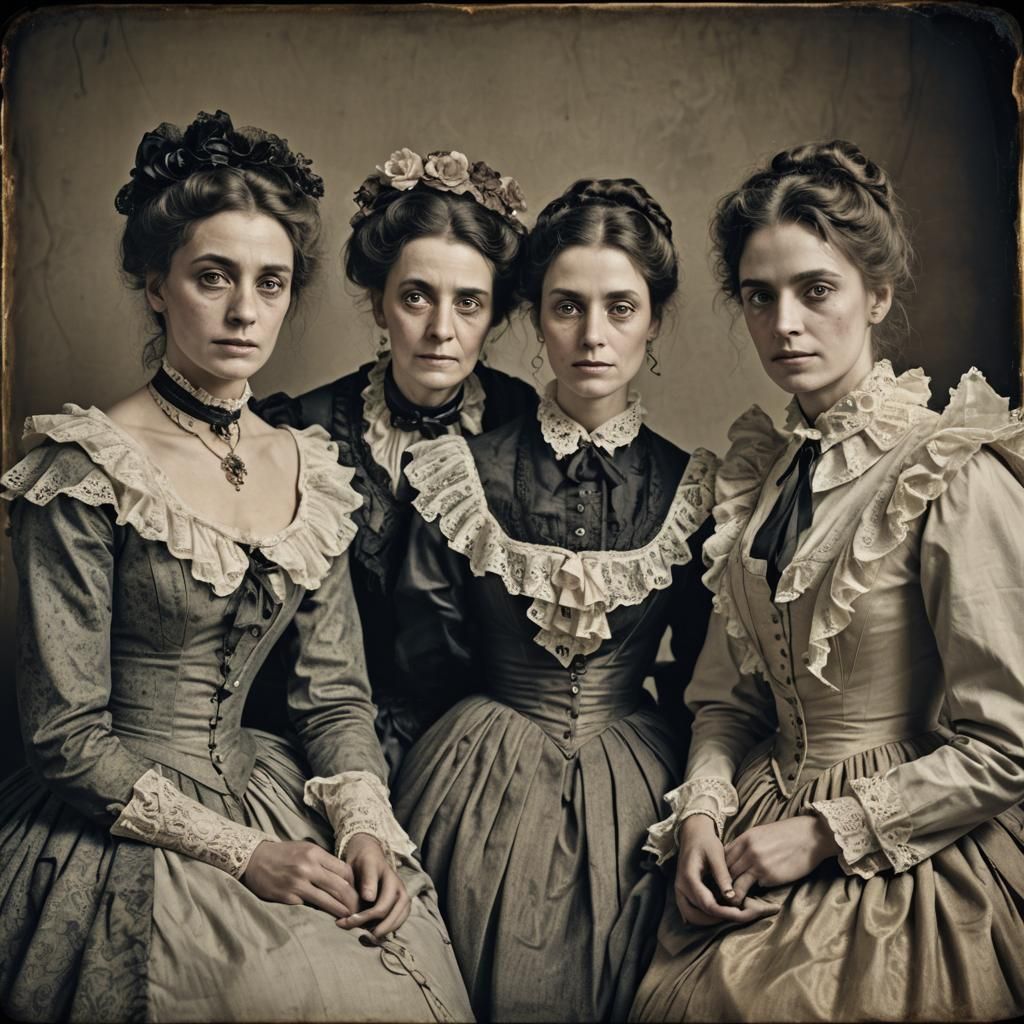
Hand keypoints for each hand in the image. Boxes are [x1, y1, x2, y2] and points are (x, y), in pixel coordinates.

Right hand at [242, 840, 358, 918]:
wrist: (254, 859)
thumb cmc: (283, 854)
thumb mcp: (305, 850)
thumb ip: (323, 861)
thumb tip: (343, 878)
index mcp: (315, 853)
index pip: (344, 870)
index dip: (354, 884)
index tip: (358, 893)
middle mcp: (308, 867)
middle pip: (339, 886)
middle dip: (352, 901)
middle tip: (359, 911)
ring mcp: (297, 883)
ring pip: (327, 900)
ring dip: (340, 911)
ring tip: (349, 918)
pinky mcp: (287, 897)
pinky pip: (309, 907)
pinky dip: (320, 913)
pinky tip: (327, 919)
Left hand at [337, 833, 411, 938]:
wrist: (370, 857)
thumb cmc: (366, 861)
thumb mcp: (366, 864)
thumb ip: (368, 879)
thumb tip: (369, 898)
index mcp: (393, 882)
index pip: (382, 907)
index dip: (365, 917)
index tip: (348, 921)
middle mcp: (401, 892)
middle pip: (392, 918)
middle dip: (375, 929)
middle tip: (357, 935)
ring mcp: (402, 900)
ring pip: (397, 923)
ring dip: (382, 932)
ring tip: (366, 937)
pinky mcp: (400, 907)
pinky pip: (397, 923)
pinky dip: (386, 930)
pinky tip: (372, 933)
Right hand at [674, 814, 779, 925]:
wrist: (693, 834)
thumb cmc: (706, 842)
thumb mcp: (716, 854)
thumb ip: (722, 875)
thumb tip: (731, 897)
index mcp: (689, 877)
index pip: (707, 904)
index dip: (724, 912)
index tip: (740, 914)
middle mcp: (680, 887)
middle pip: (696, 915)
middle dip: (717, 920)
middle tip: (737, 916)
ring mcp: (679, 891)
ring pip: (692, 916)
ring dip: (710, 920)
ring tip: (730, 914)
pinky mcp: (683, 893)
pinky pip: (691, 911)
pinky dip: (704, 916)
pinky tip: (720, 911)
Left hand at [724, 814, 840, 903]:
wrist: (810, 836)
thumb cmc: (789, 835)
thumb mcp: (763, 833)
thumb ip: (748, 844)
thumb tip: (738, 857)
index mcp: (745, 837)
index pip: (723, 855)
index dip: (720, 868)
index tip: (720, 878)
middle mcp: (747, 849)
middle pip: (726, 869)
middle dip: (722, 882)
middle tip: (721, 892)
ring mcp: (757, 862)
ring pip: (734, 880)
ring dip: (731, 892)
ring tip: (729, 902)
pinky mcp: (768, 874)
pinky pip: (751, 886)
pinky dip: (747, 893)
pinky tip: (746, 900)